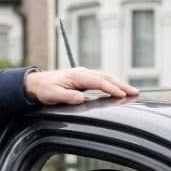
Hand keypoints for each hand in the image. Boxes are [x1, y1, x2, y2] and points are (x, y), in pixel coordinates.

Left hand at [23, 67, 139, 104]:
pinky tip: (118, 90)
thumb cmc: (43, 89)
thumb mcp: (52, 95)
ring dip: (119, 84)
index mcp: (77, 75)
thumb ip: (66, 96)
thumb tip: (80, 98)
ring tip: (131, 91)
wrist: (36, 83)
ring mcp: (84, 75)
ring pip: (106, 77)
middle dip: (121, 85)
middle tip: (135, 92)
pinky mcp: (84, 79)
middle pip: (106, 77)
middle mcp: (82, 73)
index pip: (99, 81)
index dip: (111, 88)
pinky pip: (101, 80)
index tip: (122, 95)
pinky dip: (112, 84)